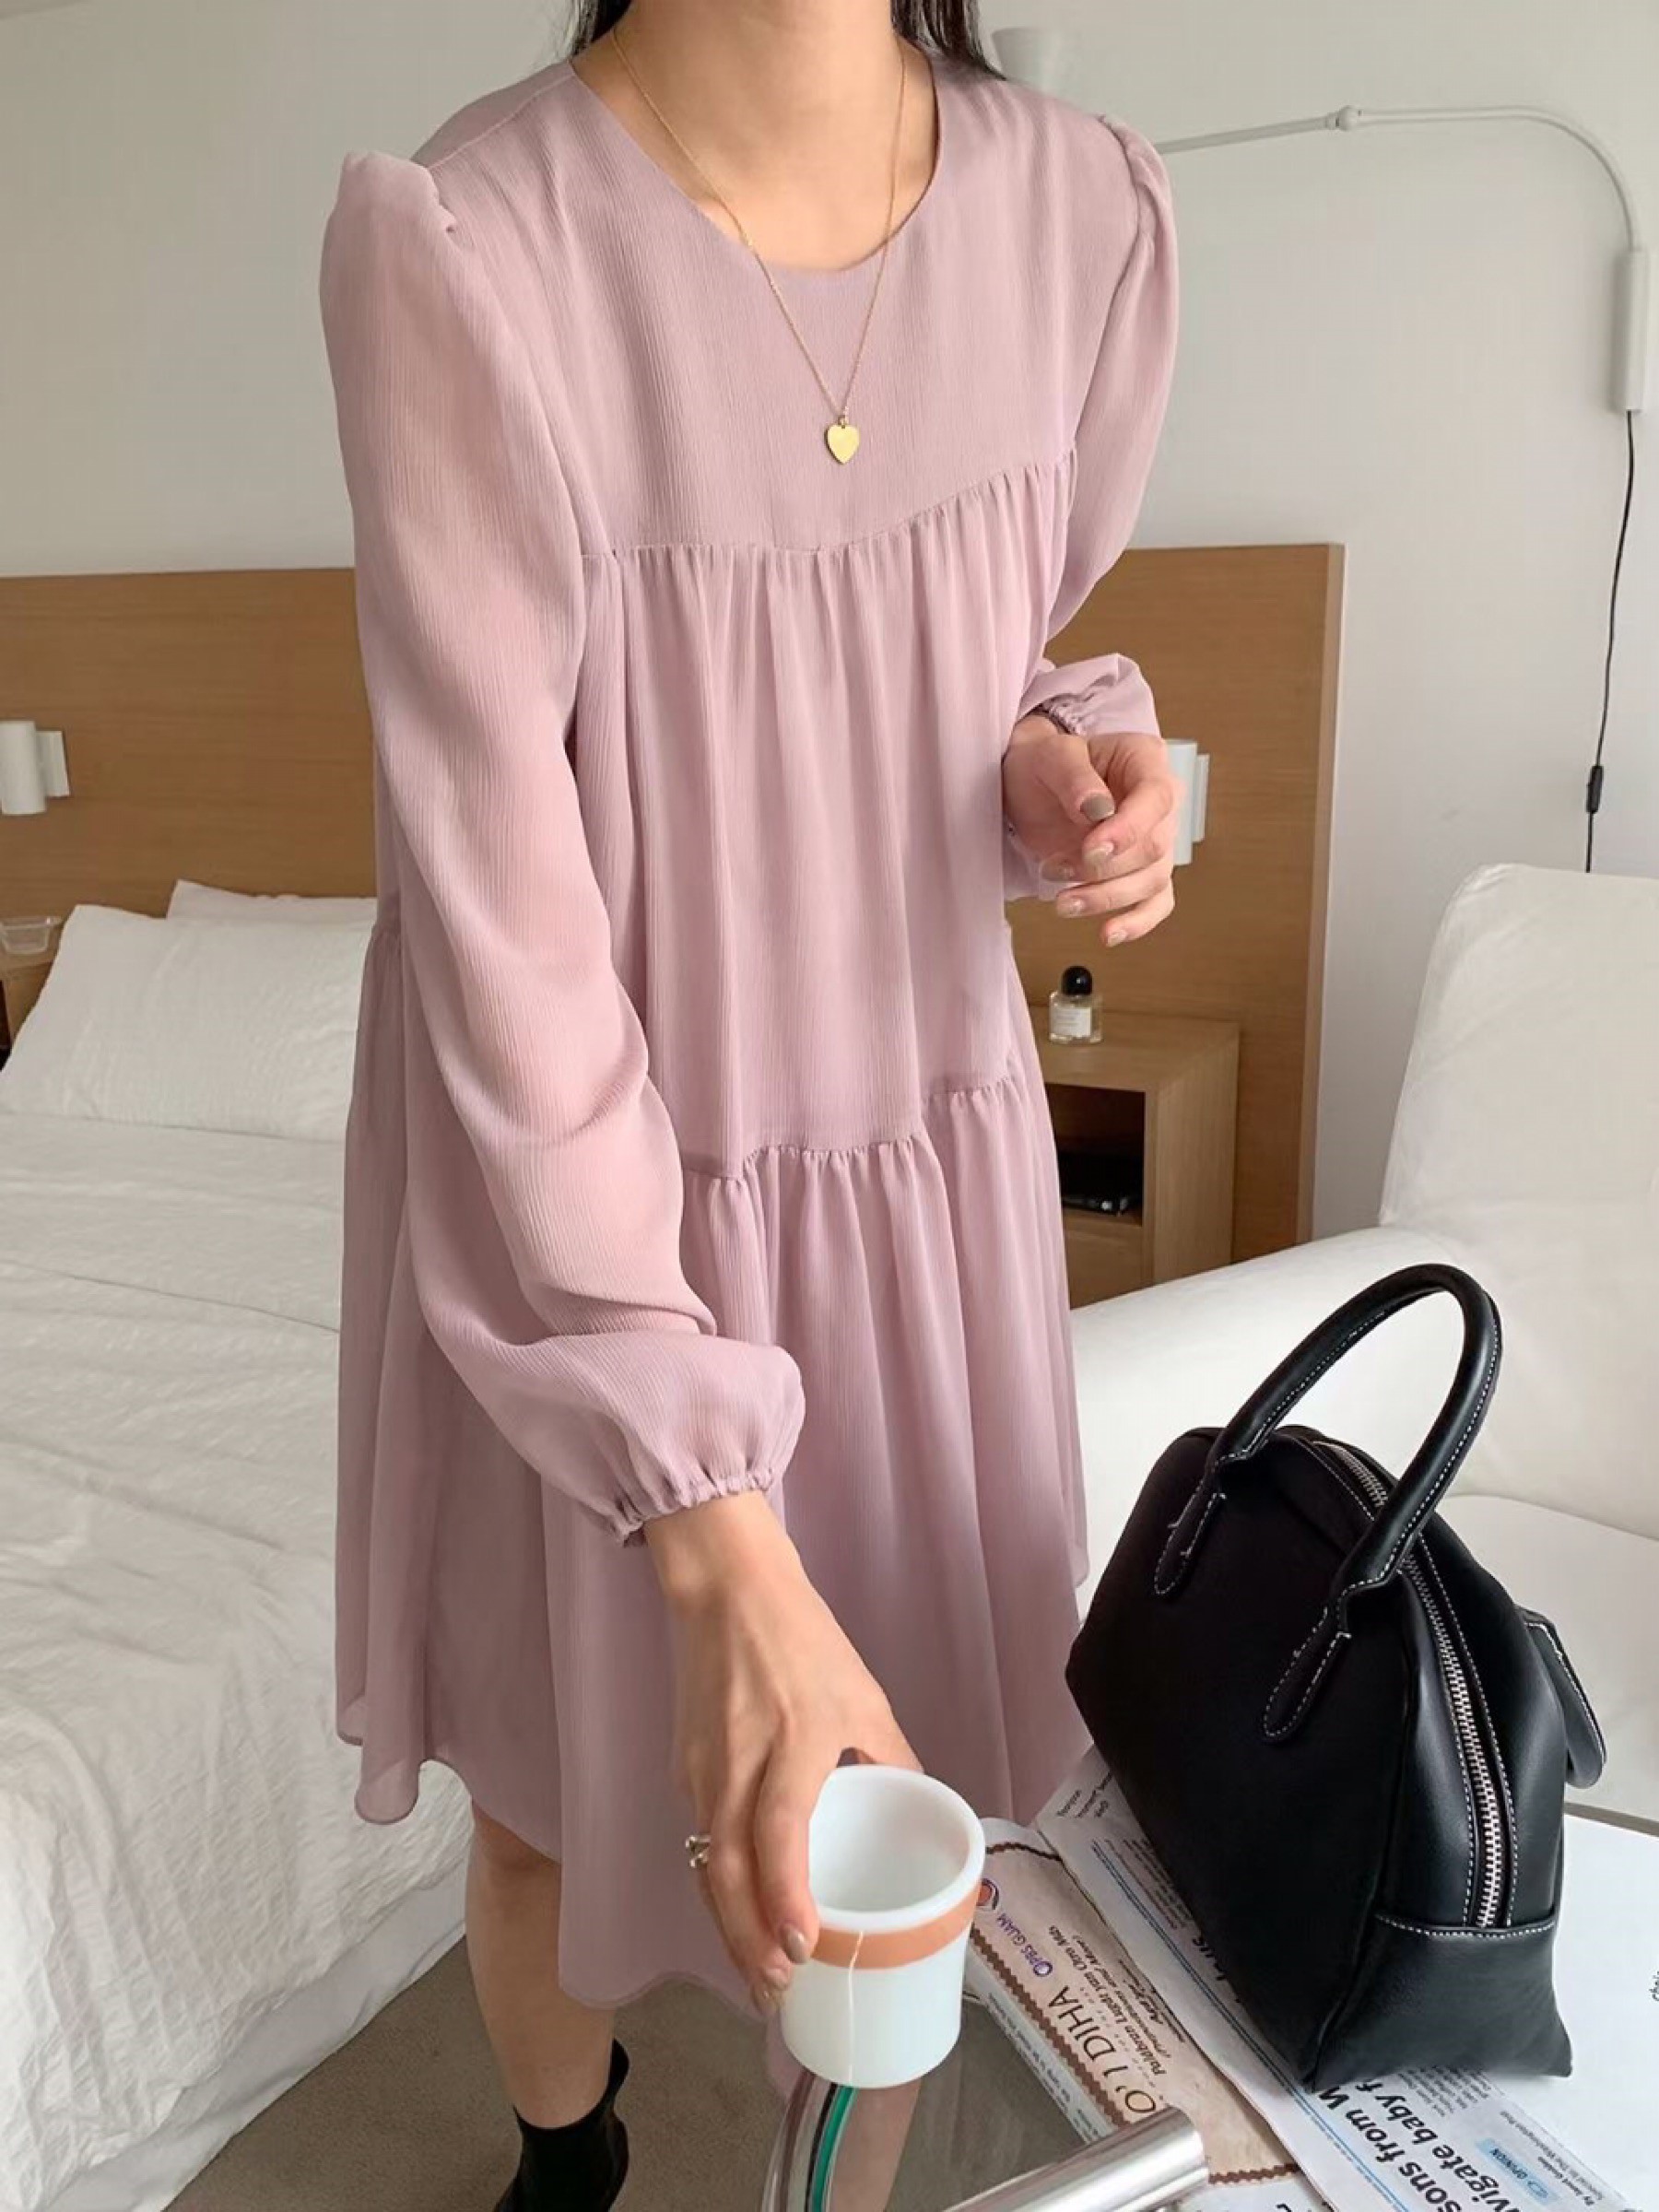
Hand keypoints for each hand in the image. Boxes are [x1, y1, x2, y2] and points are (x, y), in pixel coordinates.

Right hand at [645, 1493, 917, 2010]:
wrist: (726, 1592)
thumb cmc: (803, 1639)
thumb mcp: (864, 1694)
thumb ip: (890, 1755)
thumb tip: (917, 1806)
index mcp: (791, 1742)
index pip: (777, 1830)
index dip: (785, 1892)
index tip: (802, 1943)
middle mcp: (736, 1765)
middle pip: (729, 1871)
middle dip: (750, 1939)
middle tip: (779, 1989)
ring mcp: (702, 1770)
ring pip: (707, 1865)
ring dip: (730, 1926)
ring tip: (762, 1973)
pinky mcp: (685, 1770)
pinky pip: (699, 1841)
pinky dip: (717, 1888)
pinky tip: (739, 1916)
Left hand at [1002, 716, 1179, 947]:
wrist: (1030, 785)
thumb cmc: (1044, 764)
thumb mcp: (1048, 757)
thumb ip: (1074, 778)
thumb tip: (1098, 809)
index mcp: (1145, 761)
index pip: (1156, 798)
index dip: (1129, 830)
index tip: (1092, 850)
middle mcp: (1159, 802)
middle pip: (1154, 847)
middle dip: (1104, 869)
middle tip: (1057, 870)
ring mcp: (1154, 839)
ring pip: (1152, 880)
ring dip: (1107, 898)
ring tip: (1062, 902)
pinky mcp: (1141, 871)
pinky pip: (1155, 902)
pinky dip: (1136, 922)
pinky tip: (1109, 934)